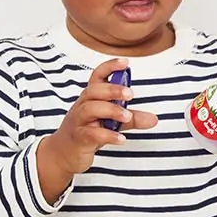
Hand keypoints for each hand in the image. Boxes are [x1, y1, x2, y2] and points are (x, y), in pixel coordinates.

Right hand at [36, 58, 157, 200]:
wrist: (63, 153)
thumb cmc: (86, 132)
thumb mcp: (110, 123)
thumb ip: (131, 119)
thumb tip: (153, 119)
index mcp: (90, 98)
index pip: (97, 77)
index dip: (109, 67)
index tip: (125, 62)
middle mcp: (82, 106)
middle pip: (93, 91)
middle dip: (112, 89)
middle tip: (130, 94)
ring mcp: (78, 122)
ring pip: (90, 109)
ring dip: (111, 110)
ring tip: (127, 116)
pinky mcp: (79, 138)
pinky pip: (91, 134)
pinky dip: (108, 135)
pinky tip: (121, 138)